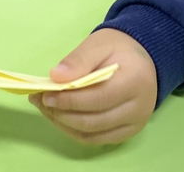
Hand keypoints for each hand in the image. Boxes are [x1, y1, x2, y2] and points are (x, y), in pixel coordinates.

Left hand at [29, 29, 156, 144]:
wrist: (142, 58)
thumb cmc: (118, 48)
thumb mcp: (98, 44)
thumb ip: (78, 60)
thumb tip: (55, 78)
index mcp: (135, 81)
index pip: (98, 98)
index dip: (69, 100)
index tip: (45, 94)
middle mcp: (139, 108)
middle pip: (93, 121)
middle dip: (61, 113)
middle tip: (40, 100)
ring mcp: (135, 124)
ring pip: (92, 134)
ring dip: (64, 124)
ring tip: (46, 108)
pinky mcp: (128, 132)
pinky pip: (97, 140)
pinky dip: (74, 131)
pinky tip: (60, 117)